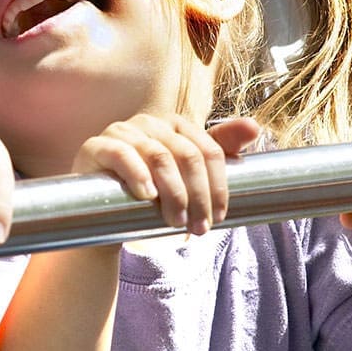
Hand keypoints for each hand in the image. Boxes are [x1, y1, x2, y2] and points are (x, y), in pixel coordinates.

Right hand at [73, 115, 260, 234]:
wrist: (102, 213)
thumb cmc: (150, 194)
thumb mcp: (187, 177)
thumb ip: (220, 151)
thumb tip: (255, 127)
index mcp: (175, 124)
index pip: (208, 150)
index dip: (218, 185)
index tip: (220, 217)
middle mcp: (149, 122)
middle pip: (187, 155)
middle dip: (198, 196)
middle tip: (199, 228)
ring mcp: (121, 131)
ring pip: (159, 156)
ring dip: (174, 193)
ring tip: (176, 222)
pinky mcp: (97, 146)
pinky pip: (121, 154)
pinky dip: (138, 175)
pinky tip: (147, 196)